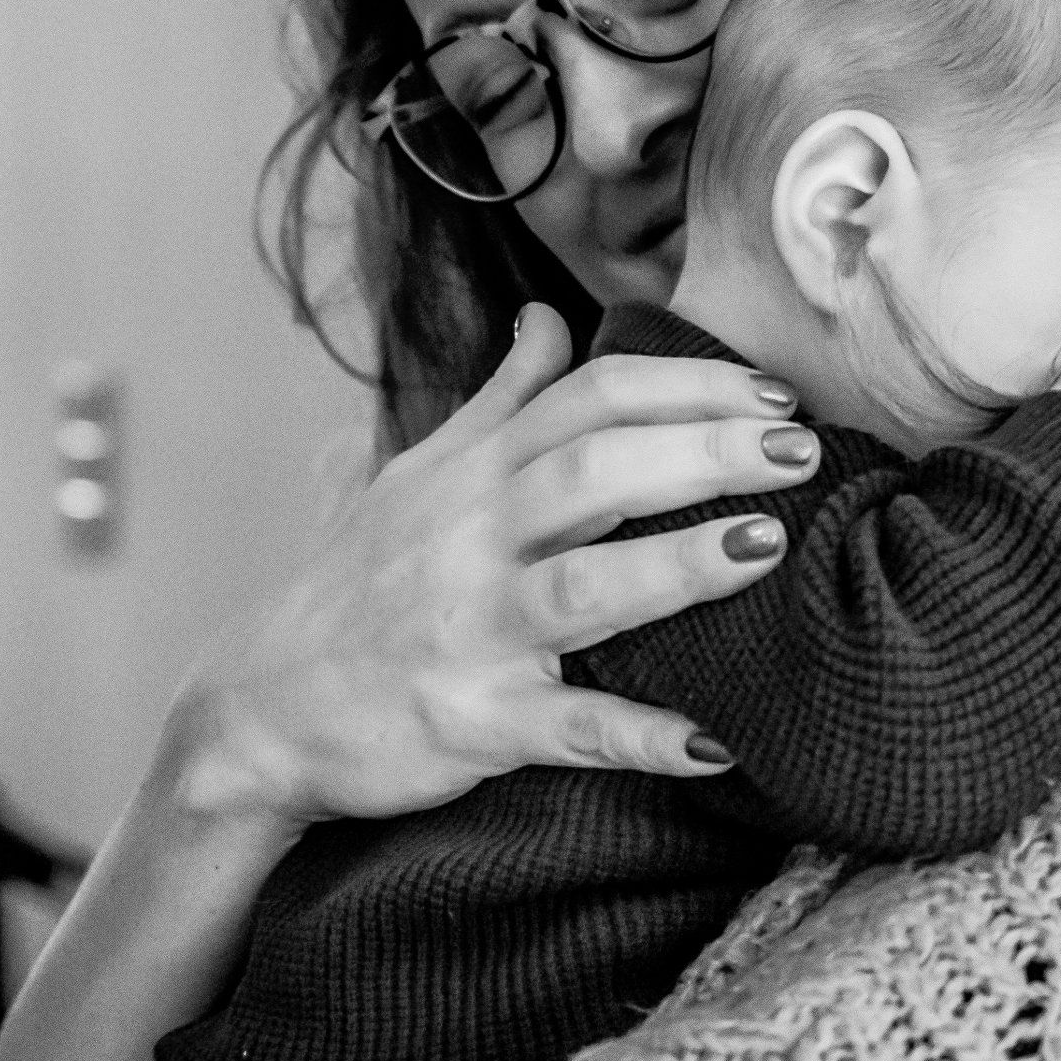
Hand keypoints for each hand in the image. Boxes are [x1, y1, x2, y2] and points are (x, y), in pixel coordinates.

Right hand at [172, 304, 821, 825]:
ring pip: (582, 588)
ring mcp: (471, 633)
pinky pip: (567, 730)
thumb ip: (498, 403)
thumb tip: (550, 317)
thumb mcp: (418, 478)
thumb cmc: (360, 585)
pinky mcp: (471, 724)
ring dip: (677, 567)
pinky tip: (715, 743)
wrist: (259, 707)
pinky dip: (639, 737)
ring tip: (766, 547)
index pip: (589, 399)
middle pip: (594, 473)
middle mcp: (472, 540)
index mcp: (473, 474)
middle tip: (801, 451)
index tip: (773, 396)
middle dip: (703, 454)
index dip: (686, 387)